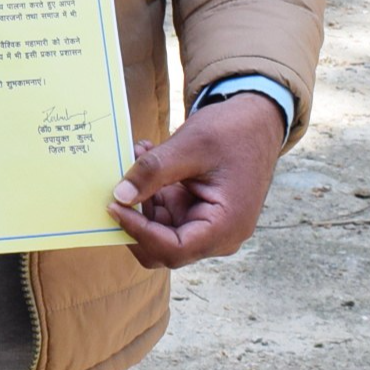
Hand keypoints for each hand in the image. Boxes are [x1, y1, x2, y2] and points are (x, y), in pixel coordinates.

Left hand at [107, 91, 285, 267]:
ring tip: (136, 154)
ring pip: (160, 230)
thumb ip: (154, 172)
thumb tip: (119, 196)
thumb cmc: (233, 132)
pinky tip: (145, 157)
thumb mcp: (190, 146)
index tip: (113, 205)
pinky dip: (151, 189)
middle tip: (117, 184)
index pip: (173, 249)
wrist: (257, 120)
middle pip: (163, 247)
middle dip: (136, 218)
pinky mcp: (197, 212)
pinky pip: (166, 212)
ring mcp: (207, 225)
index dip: (138, 232)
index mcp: (225, 227)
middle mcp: (218, 235)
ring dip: (141, 197)